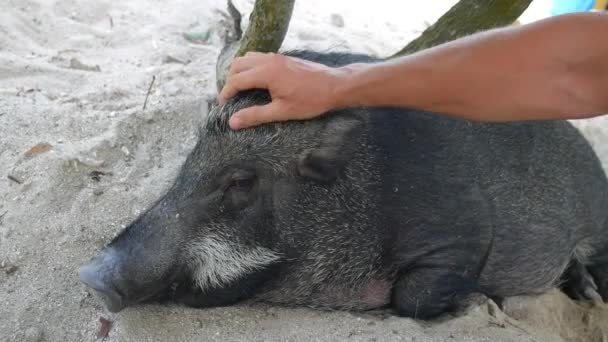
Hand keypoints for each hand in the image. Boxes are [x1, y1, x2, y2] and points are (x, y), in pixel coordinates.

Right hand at [219, 52, 342, 129]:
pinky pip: (259, 57)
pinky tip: (256, 81)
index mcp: (266, 73)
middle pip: (237, 65)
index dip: (226, 93)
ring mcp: (276, 57)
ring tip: (240, 89)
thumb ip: (255, 116)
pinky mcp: (283, 58)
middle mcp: (268, 60)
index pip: (236, 80)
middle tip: (230, 98)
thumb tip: (233, 122)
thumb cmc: (311, 100)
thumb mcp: (281, 112)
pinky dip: (250, 66)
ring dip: (239, 71)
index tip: (223, 105)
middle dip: (230, 80)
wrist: (335, 86)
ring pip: (247, 58)